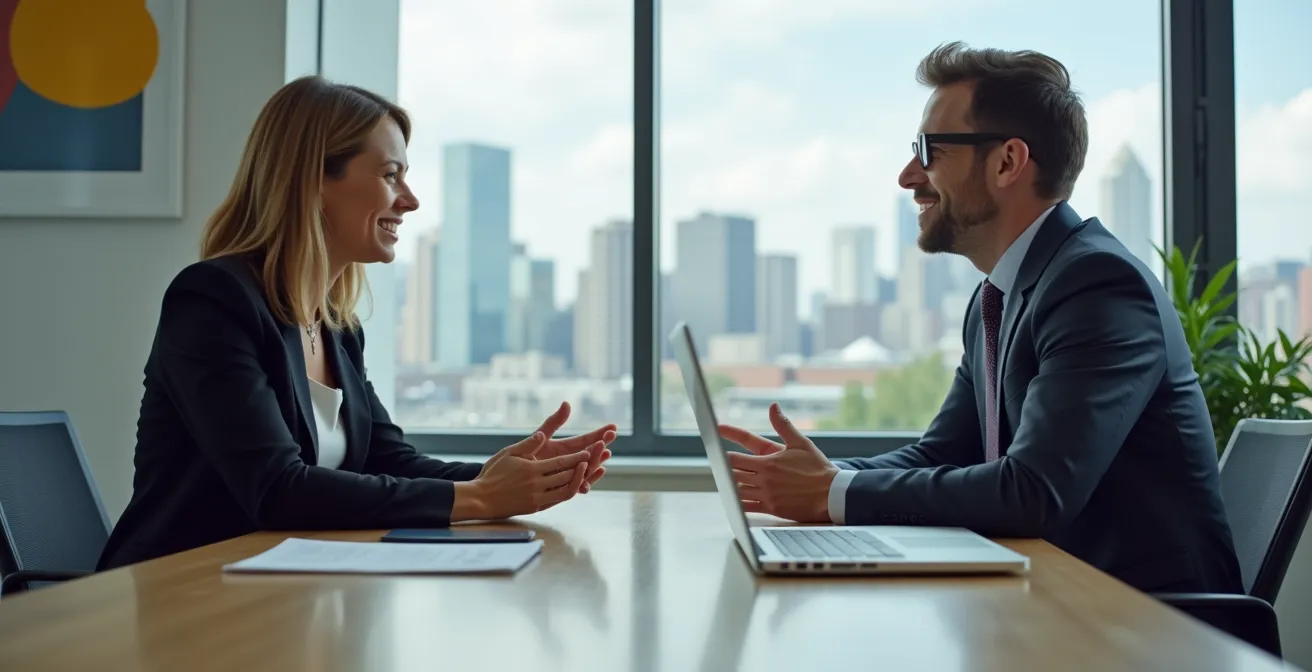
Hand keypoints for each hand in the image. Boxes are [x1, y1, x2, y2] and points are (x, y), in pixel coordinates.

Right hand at [456, 432, 591, 520]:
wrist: (481, 498)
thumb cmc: (492, 473)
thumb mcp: (509, 453)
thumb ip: (528, 444)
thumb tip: (542, 434)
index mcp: (531, 469)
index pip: (560, 462)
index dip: (577, 457)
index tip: (590, 452)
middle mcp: (537, 485)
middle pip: (567, 476)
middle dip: (585, 467)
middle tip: (598, 459)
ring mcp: (537, 498)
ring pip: (567, 490)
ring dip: (581, 481)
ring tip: (590, 473)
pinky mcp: (536, 507)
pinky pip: (559, 500)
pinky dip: (570, 492)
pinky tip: (576, 485)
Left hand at [522, 402, 615, 493]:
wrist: (503, 479)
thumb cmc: (517, 457)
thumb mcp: (536, 437)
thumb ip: (553, 423)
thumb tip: (567, 403)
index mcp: (563, 448)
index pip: (585, 439)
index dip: (599, 433)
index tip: (613, 427)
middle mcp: (567, 461)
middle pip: (589, 453)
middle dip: (601, 444)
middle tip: (611, 436)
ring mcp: (564, 475)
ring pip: (585, 470)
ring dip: (596, 462)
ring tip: (605, 453)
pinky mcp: (558, 488)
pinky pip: (574, 487)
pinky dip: (582, 484)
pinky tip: (587, 483)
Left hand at [718, 403, 838, 522]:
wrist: (832, 494)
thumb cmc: (818, 468)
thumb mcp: (800, 443)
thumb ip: (783, 425)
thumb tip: (773, 406)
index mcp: (768, 462)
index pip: (736, 458)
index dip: (724, 454)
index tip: (717, 451)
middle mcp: (764, 479)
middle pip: (733, 474)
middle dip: (726, 470)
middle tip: (721, 466)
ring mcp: (767, 496)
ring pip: (738, 491)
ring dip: (732, 485)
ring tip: (729, 481)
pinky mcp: (772, 509)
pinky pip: (748, 508)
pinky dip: (738, 503)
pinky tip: (735, 500)